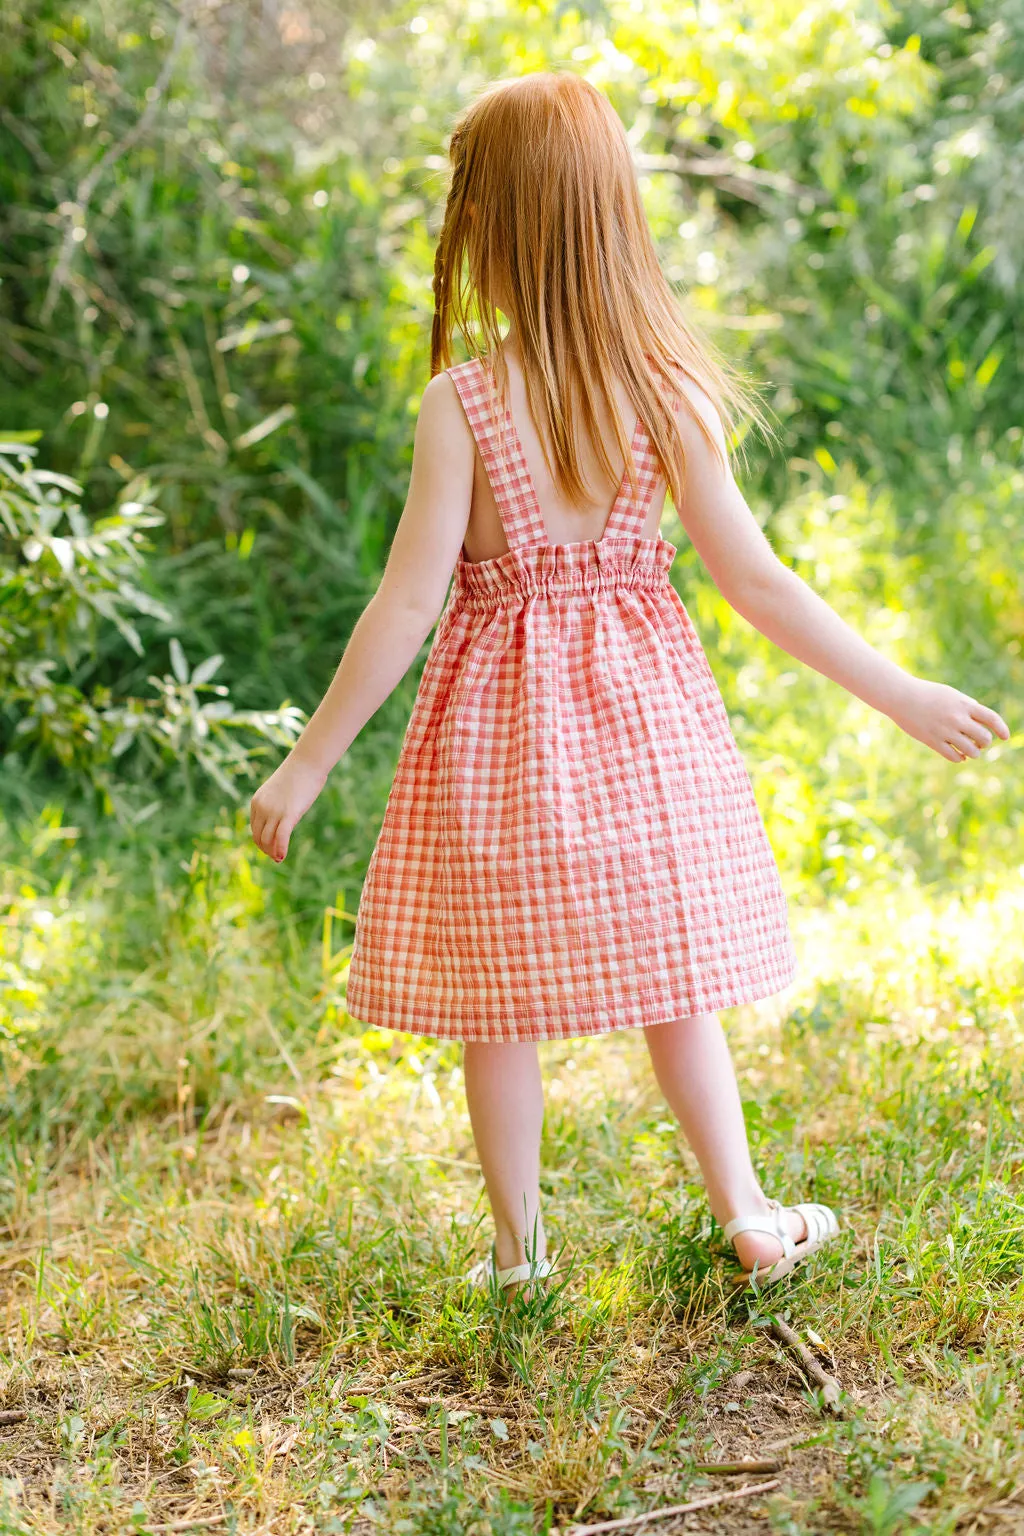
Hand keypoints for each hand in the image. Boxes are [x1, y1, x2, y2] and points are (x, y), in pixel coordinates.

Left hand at [249, 753, 326, 861]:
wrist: (307, 763)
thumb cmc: (298, 775)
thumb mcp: (281, 792)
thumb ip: (277, 806)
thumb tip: (282, 819)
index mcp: (257, 802)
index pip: (255, 829)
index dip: (261, 842)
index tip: (270, 849)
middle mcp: (262, 808)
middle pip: (258, 837)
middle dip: (266, 850)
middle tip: (275, 857)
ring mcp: (274, 811)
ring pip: (268, 840)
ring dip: (273, 852)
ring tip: (279, 858)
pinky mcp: (288, 814)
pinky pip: (281, 837)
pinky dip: (281, 849)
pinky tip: (283, 857)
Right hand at [888, 676, 1009, 762]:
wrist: (901, 696)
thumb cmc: (927, 694)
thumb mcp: (951, 694)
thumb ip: (967, 706)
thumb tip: (983, 722)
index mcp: (964, 704)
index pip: (991, 718)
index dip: (1002, 729)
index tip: (1005, 737)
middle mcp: (957, 718)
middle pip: (984, 738)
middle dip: (984, 742)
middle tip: (979, 741)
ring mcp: (945, 731)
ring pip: (971, 751)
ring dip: (974, 753)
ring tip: (970, 750)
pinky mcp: (932, 741)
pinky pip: (954, 757)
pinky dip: (960, 758)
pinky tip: (959, 755)